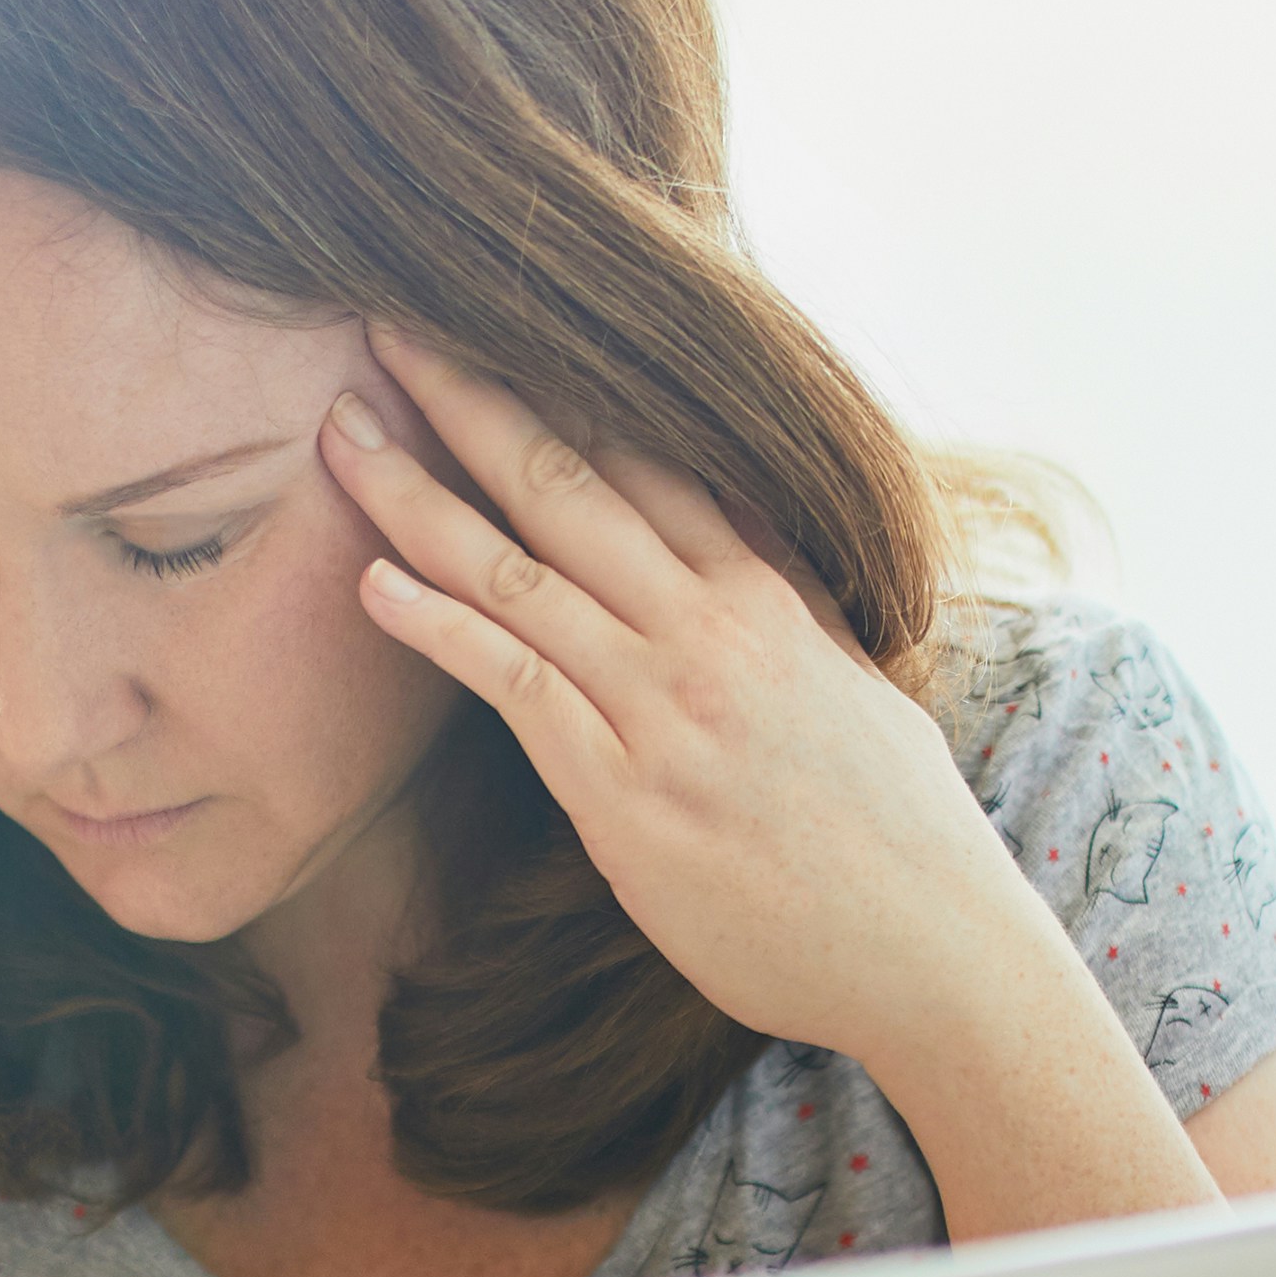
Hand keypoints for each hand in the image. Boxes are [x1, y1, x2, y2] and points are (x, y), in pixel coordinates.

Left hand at [319, 330, 1070, 1068]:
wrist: (935, 953)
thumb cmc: (898, 836)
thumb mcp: (854, 685)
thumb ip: (787, 603)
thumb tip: (747, 537)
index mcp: (765, 594)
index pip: (644, 454)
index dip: (554, 381)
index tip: (482, 327)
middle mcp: (709, 630)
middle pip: (567, 479)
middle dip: (467, 397)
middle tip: (384, 323)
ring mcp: (663, 708)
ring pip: (520, 570)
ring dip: (417, 497)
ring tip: (340, 434)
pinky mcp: (624, 796)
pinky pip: (515, 687)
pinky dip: (440, 627)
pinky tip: (372, 583)